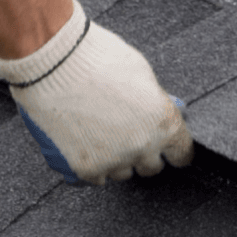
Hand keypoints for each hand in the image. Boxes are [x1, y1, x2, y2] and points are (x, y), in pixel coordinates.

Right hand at [0, 3, 193, 183]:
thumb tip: (163, 111)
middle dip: (142, 152)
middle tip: (126, 132)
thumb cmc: (97, 58)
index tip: (168, 149)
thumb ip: (155, 100)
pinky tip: (83, 143)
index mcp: (164, 123)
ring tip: (98, 133)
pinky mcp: (84, 168)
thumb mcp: (141, 73)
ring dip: (115, 159)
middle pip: (151, 167)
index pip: (182, 154)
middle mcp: (143, 147)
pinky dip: (91, 164)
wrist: (53, 62)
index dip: (174, 150)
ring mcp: (113, 161)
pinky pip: (95, 178)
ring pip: (122, 173)